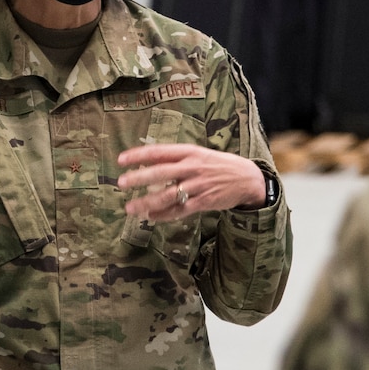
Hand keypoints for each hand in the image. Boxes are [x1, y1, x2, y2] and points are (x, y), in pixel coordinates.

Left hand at [117, 144, 267, 221]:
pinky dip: (164, 215)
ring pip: (168, 195)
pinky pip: (180, 210)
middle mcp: (192, 167)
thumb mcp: (199, 154)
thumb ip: (176, 159)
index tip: (121, 159)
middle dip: (139, 178)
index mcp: (189, 152)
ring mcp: (198, 185)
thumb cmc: (218, 165)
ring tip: (130, 207)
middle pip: (161, 172)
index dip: (139, 155)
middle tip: (121, 182)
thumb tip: (148, 162)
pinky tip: (150, 217)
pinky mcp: (204, 202)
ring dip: (147, 202)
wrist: (247, 178)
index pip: (159, 151)